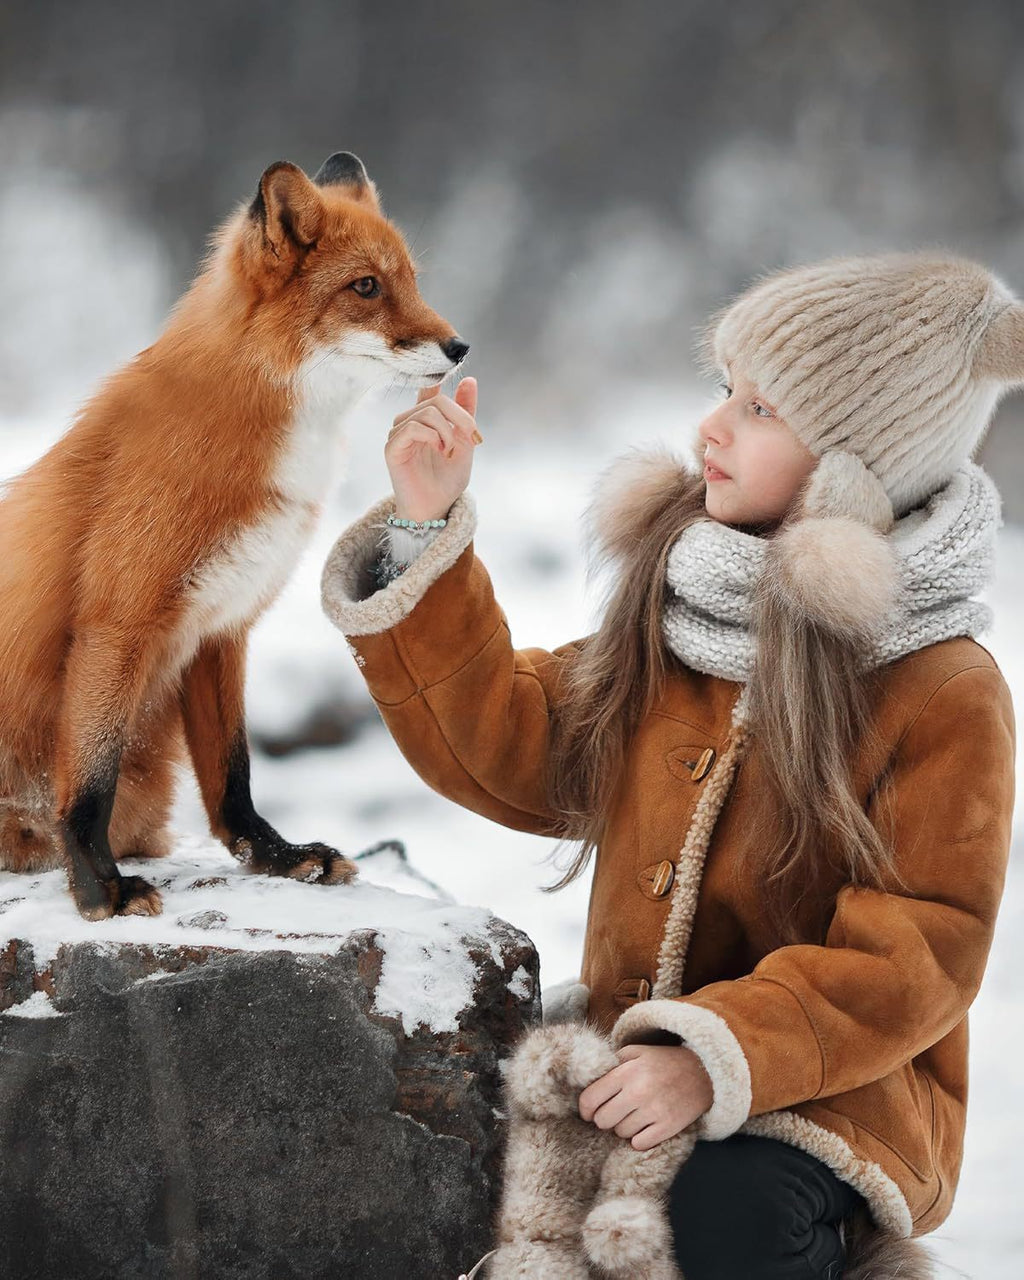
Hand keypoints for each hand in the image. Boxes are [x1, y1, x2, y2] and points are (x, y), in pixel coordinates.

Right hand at [385, 376, 481, 522]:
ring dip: (447, 432)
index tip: (466, 388)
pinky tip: (439, 449)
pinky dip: (432, 436)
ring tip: (450, 451)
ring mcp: (398, 434)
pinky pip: (412, 428)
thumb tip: (470, 380)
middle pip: (436, 401)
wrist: (436, 508)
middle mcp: (408, 422)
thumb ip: (466, 412)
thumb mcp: (465, 441)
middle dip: (460, 417)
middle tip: (471, 436)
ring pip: (426, 413)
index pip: (430, 388)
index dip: (447, 385)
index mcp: (425, 419)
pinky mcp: (392, 448)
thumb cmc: (447, 479)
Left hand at [577, 1044, 713, 1150]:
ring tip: (633, 1115)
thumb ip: (612, 1064)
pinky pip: (639, 1144)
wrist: (703, 1071)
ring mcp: (654, 1111)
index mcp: (626, 1072)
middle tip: (613, 1112)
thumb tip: (589, 1082)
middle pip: (603, 1120)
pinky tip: (645, 1126)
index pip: (590, 1099)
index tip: (588, 1112)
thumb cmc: (663, 1062)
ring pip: (620, 1133)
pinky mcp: (668, 1127)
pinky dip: (639, 1138)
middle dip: (604, 1118)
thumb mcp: (637, 1052)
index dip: (585, 1109)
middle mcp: (638, 1092)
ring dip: (623, 1127)